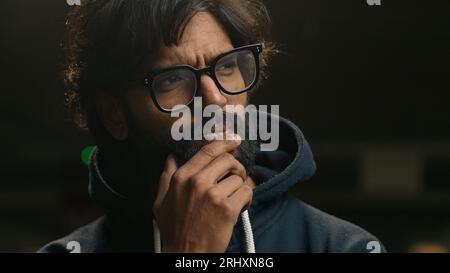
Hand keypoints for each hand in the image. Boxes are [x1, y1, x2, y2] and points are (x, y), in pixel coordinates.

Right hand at [152, 135, 252, 252]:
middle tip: (236, 177)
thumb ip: (165, 177)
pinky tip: (239, 207)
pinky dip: (246, 199)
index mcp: (181, 178)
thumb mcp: (161, 202)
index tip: (234, 140)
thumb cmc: (174, 230)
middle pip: (227, 160)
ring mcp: (213, 196)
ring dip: (240, 187)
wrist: (186, 254)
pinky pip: (246, 192)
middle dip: (236, 167)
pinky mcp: (227, 209)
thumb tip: (170, 158)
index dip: (224, 142)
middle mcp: (197, 182)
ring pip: (239, 178)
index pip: (208, 151)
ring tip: (234, 199)